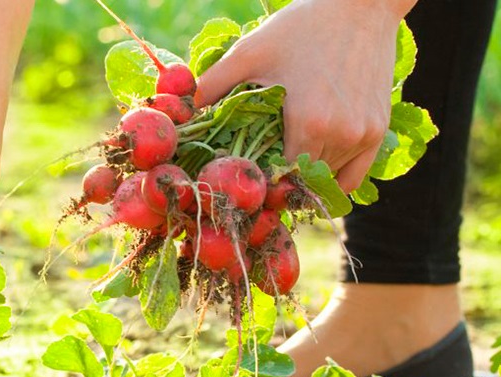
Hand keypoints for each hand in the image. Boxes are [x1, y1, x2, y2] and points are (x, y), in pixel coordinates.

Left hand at [195, 0, 404, 191]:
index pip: (277, 178)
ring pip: (325, 181)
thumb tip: (177, 113)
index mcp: (308, 123)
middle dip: (276, 182)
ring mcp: (363, 136)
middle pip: (300, 182)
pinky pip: (352, 178)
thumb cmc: (301, 27)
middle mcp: (340, 136)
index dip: (257, 180)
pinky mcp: (377, 132)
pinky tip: (309, 171)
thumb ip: (212, 86)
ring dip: (302, 179)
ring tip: (280, 167)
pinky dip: (330, 181)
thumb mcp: (249, 53)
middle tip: (256, 174)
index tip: (241, 176)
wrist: (361, 6)